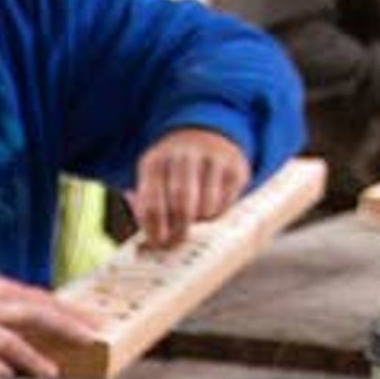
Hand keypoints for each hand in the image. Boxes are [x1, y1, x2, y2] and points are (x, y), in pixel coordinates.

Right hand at [0, 274, 103, 378]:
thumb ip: (22, 301)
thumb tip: (60, 314)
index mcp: (0, 291)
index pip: (43, 301)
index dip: (72, 313)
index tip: (98, 325)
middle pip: (30, 315)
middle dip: (62, 328)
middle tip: (88, 341)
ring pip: (4, 340)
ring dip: (30, 356)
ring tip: (52, 372)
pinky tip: (7, 375)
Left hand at [130, 127, 251, 248]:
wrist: (207, 134)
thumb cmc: (172, 169)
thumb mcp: (152, 177)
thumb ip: (145, 205)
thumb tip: (145, 241)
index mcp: (154, 162)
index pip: (151, 203)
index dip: (154, 229)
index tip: (158, 244)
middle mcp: (183, 156)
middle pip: (181, 205)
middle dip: (179, 231)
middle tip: (179, 242)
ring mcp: (211, 159)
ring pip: (206, 207)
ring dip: (200, 221)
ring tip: (195, 218)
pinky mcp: (235, 166)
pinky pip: (226, 203)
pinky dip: (218, 213)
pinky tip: (211, 205)